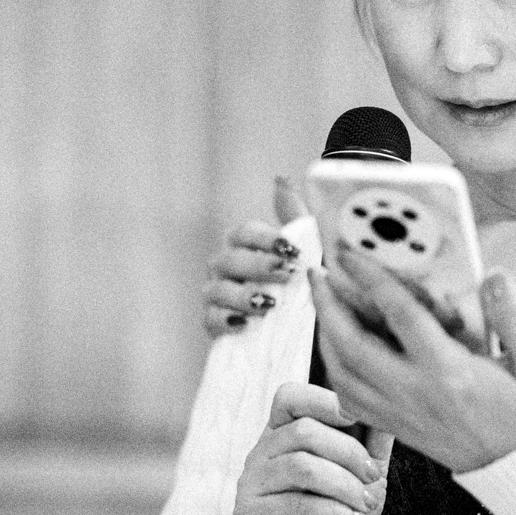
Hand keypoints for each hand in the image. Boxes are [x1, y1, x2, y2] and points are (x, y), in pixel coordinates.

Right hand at [204, 177, 305, 335]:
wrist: (301, 335)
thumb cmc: (300, 287)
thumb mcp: (306, 254)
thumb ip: (294, 218)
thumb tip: (280, 179)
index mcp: (244, 246)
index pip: (245, 232)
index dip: (265, 239)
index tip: (292, 249)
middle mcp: (225, 267)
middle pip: (230, 259)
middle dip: (258, 266)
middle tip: (287, 274)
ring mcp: (216, 295)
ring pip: (217, 289)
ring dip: (243, 295)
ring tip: (269, 305)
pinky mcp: (213, 324)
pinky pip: (209, 319)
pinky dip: (226, 321)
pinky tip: (245, 324)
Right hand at [232, 382, 392, 514]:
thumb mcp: (360, 478)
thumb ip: (371, 447)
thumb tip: (388, 416)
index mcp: (282, 435)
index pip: (289, 399)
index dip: (322, 400)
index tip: (355, 416)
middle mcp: (261, 454)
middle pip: (303, 433)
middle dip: (348, 453)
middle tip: (372, 477)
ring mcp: (251, 485)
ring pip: (301, 468)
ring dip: (344, 486)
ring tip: (364, 504)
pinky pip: (297, 506)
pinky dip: (333, 513)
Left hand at [309, 251, 515, 473]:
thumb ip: (514, 316)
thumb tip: (492, 274)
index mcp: (450, 372)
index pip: (400, 315)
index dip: (370, 279)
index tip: (350, 254)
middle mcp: (417, 393)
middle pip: (352, 345)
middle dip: (328, 305)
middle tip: (318, 273)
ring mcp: (402, 414)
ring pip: (343, 373)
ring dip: (326, 334)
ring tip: (323, 303)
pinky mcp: (399, 428)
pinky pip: (351, 399)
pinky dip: (336, 369)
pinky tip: (338, 349)